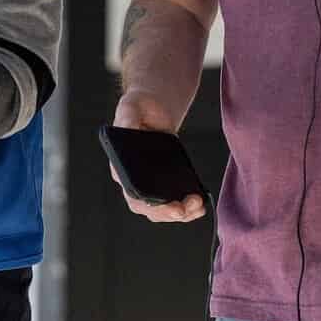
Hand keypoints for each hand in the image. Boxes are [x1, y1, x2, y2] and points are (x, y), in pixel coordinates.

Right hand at [108, 91, 205, 223]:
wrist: (152, 109)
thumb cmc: (138, 107)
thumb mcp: (130, 107)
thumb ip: (127, 118)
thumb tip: (127, 128)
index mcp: (120, 165)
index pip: (131, 193)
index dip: (148, 203)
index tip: (167, 205)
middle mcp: (131, 179)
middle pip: (147, 208)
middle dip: (167, 212)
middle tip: (185, 209)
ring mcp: (148, 184)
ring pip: (161, 210)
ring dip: (180, 214)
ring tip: (198, 207)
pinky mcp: (163, 183)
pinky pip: (173, 203)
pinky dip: (187, 209)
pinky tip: (200, 206)